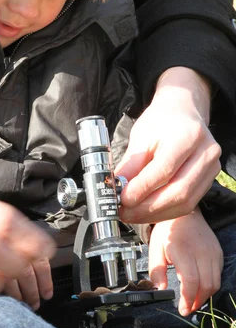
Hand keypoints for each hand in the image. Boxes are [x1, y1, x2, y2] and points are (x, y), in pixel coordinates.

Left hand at [116, 67, 220, 223]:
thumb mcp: (141, 136)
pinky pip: (188, 204)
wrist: (183, 113)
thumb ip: (131, 163)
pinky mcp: (209, 181)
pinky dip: (165, 212)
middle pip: (178, 191)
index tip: (122, 199)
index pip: (164, 170)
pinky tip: (147, 212)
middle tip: (124, 212)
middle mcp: (206, 153)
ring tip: (132, 214)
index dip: (142, 188)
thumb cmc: (161, 121)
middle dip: (147, 207)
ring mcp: (212, 168)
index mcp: (188, 136)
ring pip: (185, 203)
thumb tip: (117, 188)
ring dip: (155, 214)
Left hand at [148, 207, 222, 315]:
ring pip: (215, 283)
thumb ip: (156, 270)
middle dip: (197, 302)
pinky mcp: (218, 253)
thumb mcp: (154, 248)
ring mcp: (212, 252)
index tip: (182, 309)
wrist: (184, 214)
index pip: (191, 281)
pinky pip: (218, 274)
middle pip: (206, 285)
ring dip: (205, 296)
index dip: (188, 299)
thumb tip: (160, 289)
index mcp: (183, 250)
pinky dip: (210, 285)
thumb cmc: (167, 232)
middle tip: (186, 309)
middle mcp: (201, 252)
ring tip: (192, 301)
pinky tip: (199, 287)